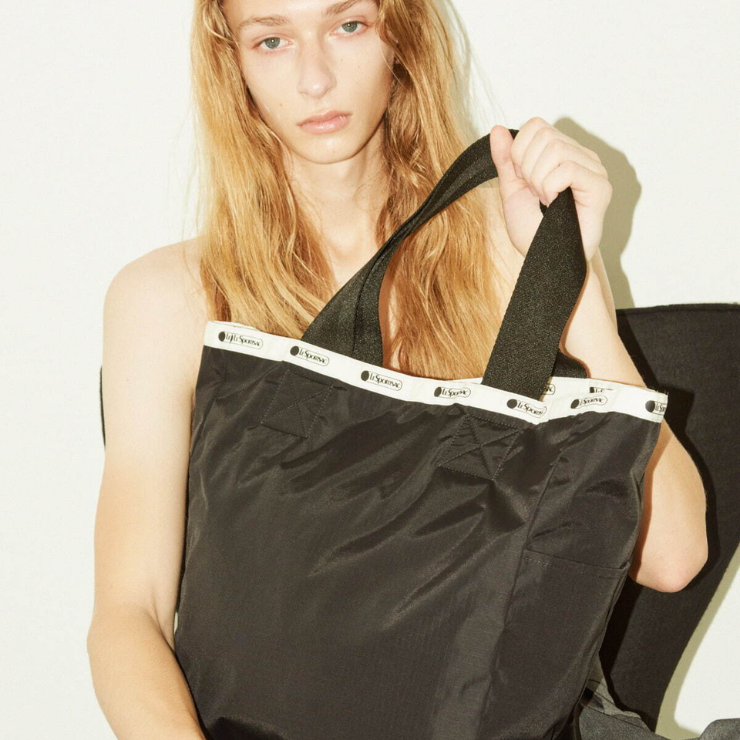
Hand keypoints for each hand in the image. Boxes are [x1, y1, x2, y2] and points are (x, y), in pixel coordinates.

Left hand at [488, 118, 610, 261]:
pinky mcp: (600, 186)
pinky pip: (567, 168)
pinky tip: (556, 204)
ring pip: (555, 149)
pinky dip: (551, 188)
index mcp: (562, 153)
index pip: (536, 125)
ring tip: (547, 201)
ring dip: (539, 180)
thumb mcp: (512, 190)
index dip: (519, 152)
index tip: (524, 181)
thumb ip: (506, 160)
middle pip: (544, 135)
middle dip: (527, 168)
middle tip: (536, 194)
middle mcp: (581, 156)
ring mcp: (594, 169)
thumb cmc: (534, 231)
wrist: (547, 261)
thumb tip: (497, 129)